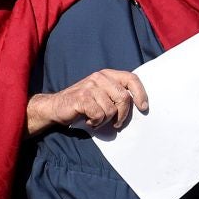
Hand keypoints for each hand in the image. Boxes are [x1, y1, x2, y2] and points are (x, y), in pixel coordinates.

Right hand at [26, 68, 148, 134]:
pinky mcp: (82, 98)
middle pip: (124, 98)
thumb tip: (139, 105)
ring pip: (111, 110)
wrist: (56, 107)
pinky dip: (95, 122)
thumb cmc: (82, 104)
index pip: (131, 79)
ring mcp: (90, 87)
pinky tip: (88, 120)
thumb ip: (116, 94)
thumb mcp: (101, 94)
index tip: (143, 107)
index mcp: (107, 75)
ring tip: (95, 119)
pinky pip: (99, 115)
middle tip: (115, 123)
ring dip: (105, 121)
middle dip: (122, 115)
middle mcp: (99, 77)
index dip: (141, 93)